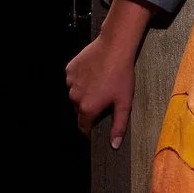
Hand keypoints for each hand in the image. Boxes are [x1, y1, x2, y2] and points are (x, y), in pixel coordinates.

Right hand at [65, 0, 154, 147]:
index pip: (83, 127)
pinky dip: (81, 79)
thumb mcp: (124, 103)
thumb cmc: (121, 75)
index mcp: (87, 108)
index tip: (96, 126)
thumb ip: (118, 126)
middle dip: (89, 108)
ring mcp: (70, 82)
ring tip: (100, 83)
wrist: (114, 48)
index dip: (90, 129)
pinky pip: (73, 80)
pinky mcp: (69, 69)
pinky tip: (94, 73)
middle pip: (80, 110)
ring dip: (85, 93)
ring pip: (76, 94)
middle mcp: (75, 97)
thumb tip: (114, 145)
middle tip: (104, 99)